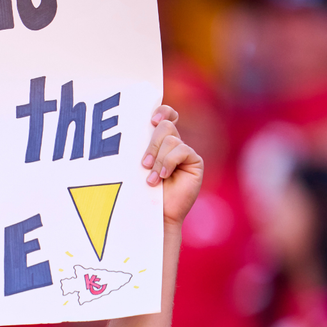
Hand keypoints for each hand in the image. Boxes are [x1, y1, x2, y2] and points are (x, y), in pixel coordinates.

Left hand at [141, 105, 202, 226]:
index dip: (161, 111)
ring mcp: (184, 153)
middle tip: (143, 164)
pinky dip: (169, 163)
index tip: (150, 120)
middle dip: (152, 144)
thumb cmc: (140, 192)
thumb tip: (132, 128)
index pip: (164, 116)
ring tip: (151, 179)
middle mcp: (173, 144)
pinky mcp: (194, 162)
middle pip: (165, 126)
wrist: (155, 215)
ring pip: (171, 139)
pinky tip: (163, 177)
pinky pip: (182, 150)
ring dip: (158, 159)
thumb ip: (139, 148)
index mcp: (158, 142)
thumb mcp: (136, 166)